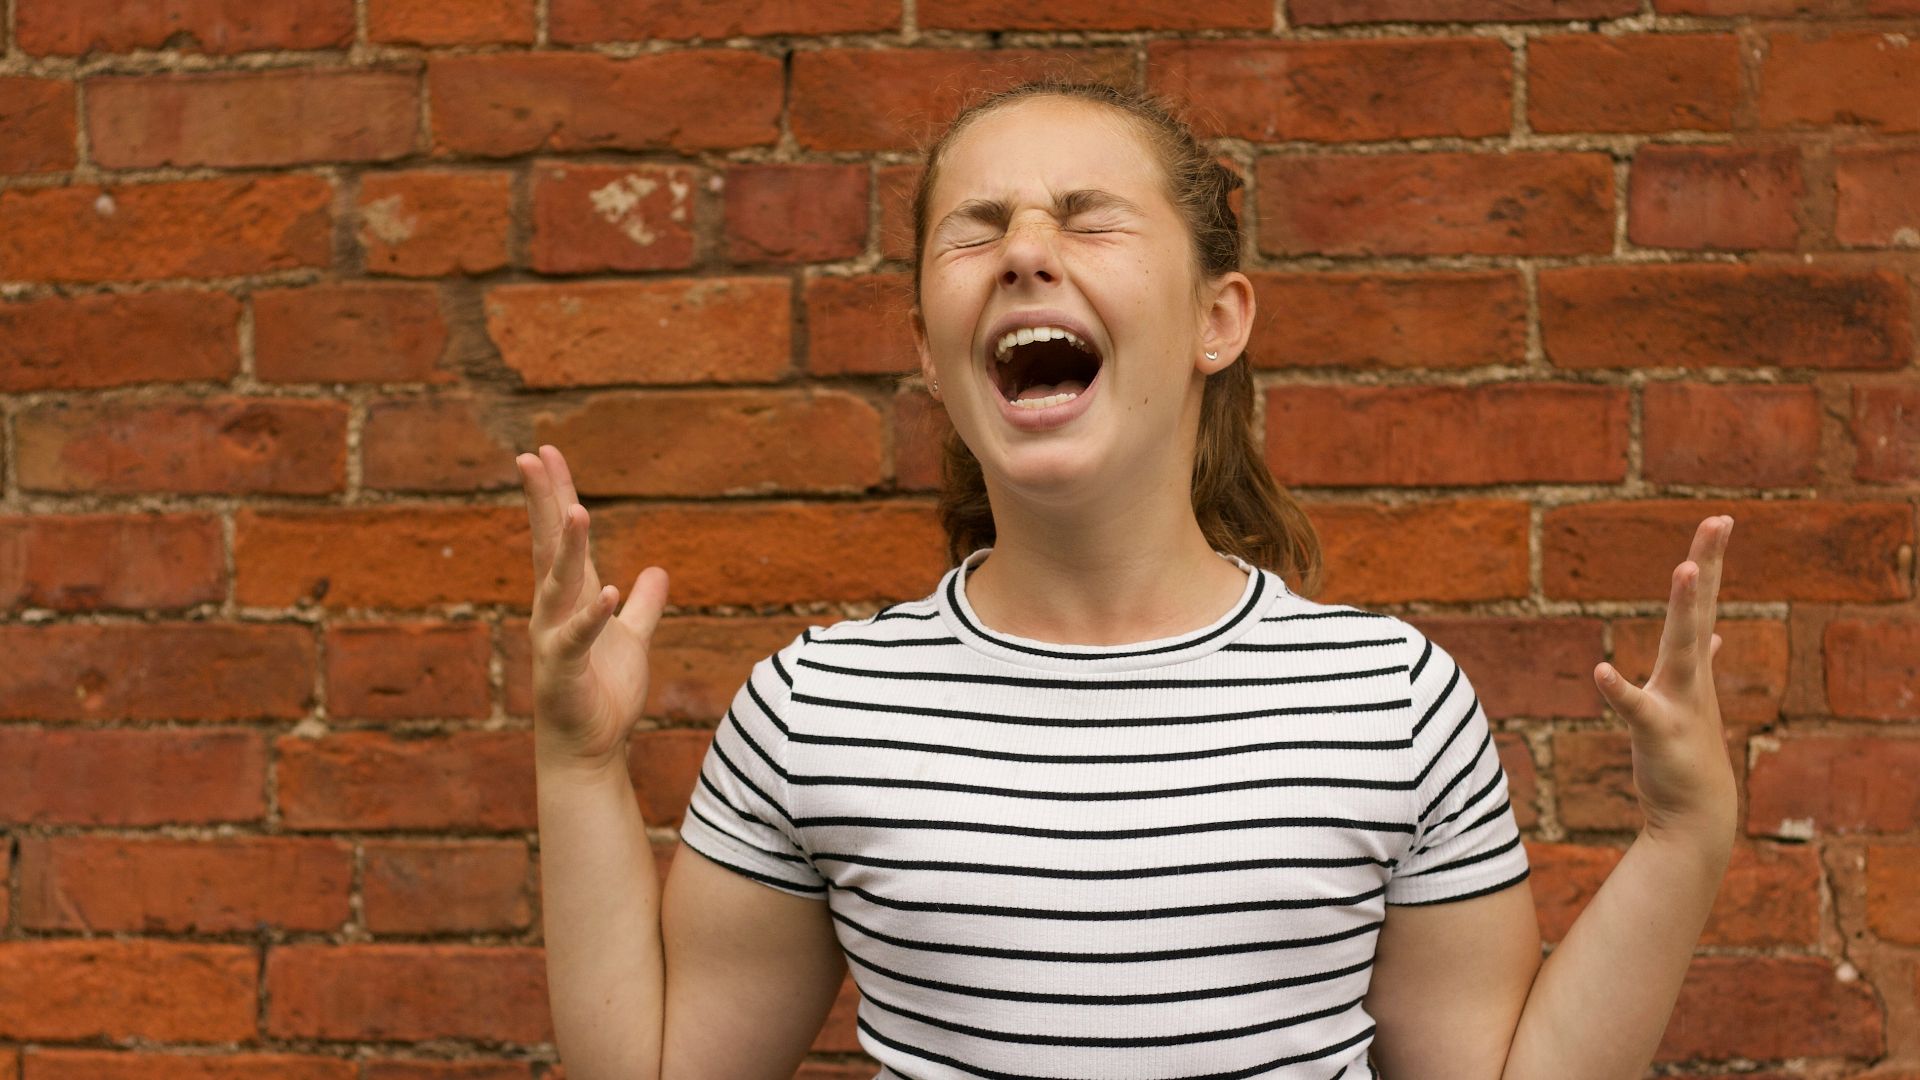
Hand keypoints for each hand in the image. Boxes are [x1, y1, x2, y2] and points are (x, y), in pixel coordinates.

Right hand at [516, 445, 668, 771]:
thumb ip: (643, 606)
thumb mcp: (632, 639)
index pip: (560, 537)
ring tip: (578, 510)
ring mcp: (554, 638)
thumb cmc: (604, 695)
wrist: (591, 750)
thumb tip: (657, 572)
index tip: (546, 452)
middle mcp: (553, 610)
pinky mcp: (562, 670)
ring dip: (569, 549)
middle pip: (548, 546)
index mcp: (570, 598)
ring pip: (558, 584)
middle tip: (531, 457)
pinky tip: (607, 590)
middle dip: (543, 502)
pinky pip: (577, 637)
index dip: (556, 495)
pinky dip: (592, 615)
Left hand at [1593, 515, 1739, 844]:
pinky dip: (1620, 690)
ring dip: (1685, 610)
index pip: (1700, 603)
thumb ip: (1698, 663)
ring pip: (1682, 648)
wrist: (1696, 813)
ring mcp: (1678, 702)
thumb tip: (1712, 636)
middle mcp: (1688, 677)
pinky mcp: (1658, 733)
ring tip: (1686, 568)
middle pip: (1699, 610)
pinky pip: (1637, 709)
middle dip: (1708, 564)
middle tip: (1719, 520)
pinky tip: (1601, 671)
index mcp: (1689, 666)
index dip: (1709, 561)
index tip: (1720, 520)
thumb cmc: (1687, 753)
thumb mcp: (1692, 700)